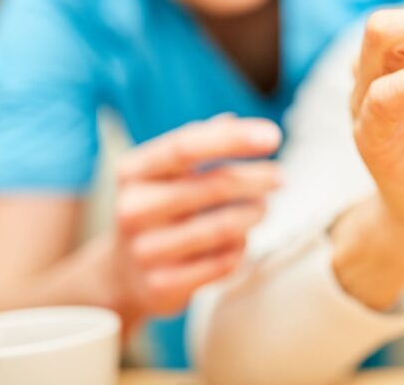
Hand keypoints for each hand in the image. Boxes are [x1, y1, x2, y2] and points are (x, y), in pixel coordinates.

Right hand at [111, 114, 280, 327]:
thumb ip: (199, 143)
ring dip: (254, 214)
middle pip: (214, 186)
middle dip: (257, 179)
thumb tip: (233, 120)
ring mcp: (145, 249)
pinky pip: (223, 262)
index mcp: (133, 171)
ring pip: (224, 227)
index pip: (186, 146)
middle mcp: (133, 208)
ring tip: (263, 208)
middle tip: (280, 177)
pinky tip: (240, 240)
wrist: (123, 274)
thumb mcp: (166, 171)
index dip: (233, 139)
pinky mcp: (163, 284)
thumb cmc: (158, 208)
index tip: (273, 136)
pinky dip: (241, 248)